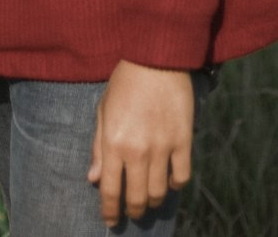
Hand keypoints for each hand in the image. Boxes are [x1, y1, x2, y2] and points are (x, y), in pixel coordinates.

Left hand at [87, 60, 193, 227]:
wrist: (155, 57)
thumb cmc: (125, 82)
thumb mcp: (103, 111)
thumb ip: (98, 147)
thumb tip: (94, 179)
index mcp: (114, 143)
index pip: (111, 191)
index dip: (111, 211)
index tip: (111, 221)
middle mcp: (138, 151)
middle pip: (138, 198)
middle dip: (134, 211)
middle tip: (132, 212)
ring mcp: (163, 147)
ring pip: (160, 192)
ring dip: (154, 201)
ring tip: (151, 199)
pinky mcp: (184, 140)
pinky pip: (183, 176)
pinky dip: (176, 184)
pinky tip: (171, 180)